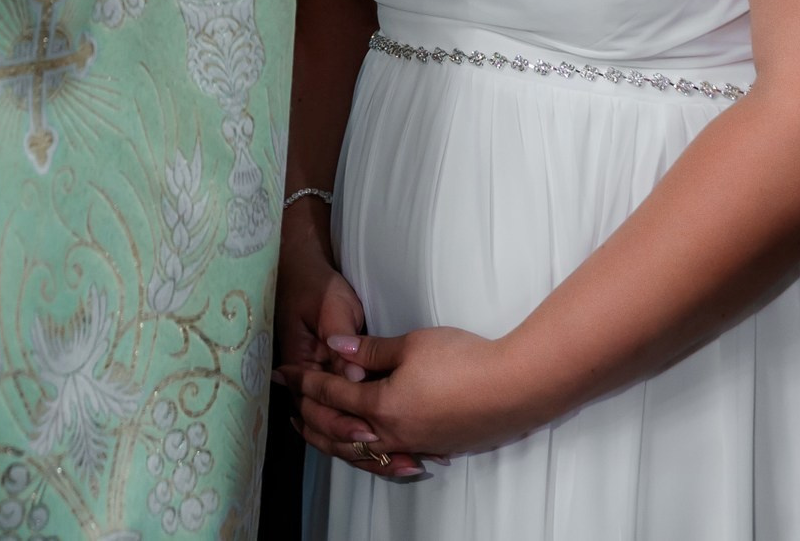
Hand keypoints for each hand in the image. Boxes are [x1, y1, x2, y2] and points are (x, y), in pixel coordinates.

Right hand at [275, 217, 426, 480]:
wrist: (304, 274)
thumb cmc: (317, 289)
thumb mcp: (330, 308)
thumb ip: (343, 342)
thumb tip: (356, 375)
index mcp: (303, 368)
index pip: (317, 408)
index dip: (342, 423)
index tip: (370, 432)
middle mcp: (311, 387)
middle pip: (331, 432)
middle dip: (365, 450)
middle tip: (401, 461)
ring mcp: (326, 390)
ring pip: (343, 435)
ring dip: (373, 453)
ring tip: (410, 465)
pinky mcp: (343, 389)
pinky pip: (354, 423)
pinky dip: (377, 442)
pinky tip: (405, 452)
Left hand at [281, 326, 546, 461]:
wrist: (516, 388)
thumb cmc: (464, 361)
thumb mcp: (413, 343)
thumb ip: (370, 348)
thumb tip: (334, 345)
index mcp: (382, 406)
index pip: (332, 392)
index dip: (305, 381)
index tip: (284, 374)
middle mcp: (392, 433)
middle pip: (338, 429)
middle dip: (310, 414)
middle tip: (289, 404)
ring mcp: (414, 445)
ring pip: (360, 450)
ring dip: (333, 438)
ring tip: (315, 429)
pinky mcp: (435, 448)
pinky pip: (387, 456)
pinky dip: (365, 453)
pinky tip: (364, 447)